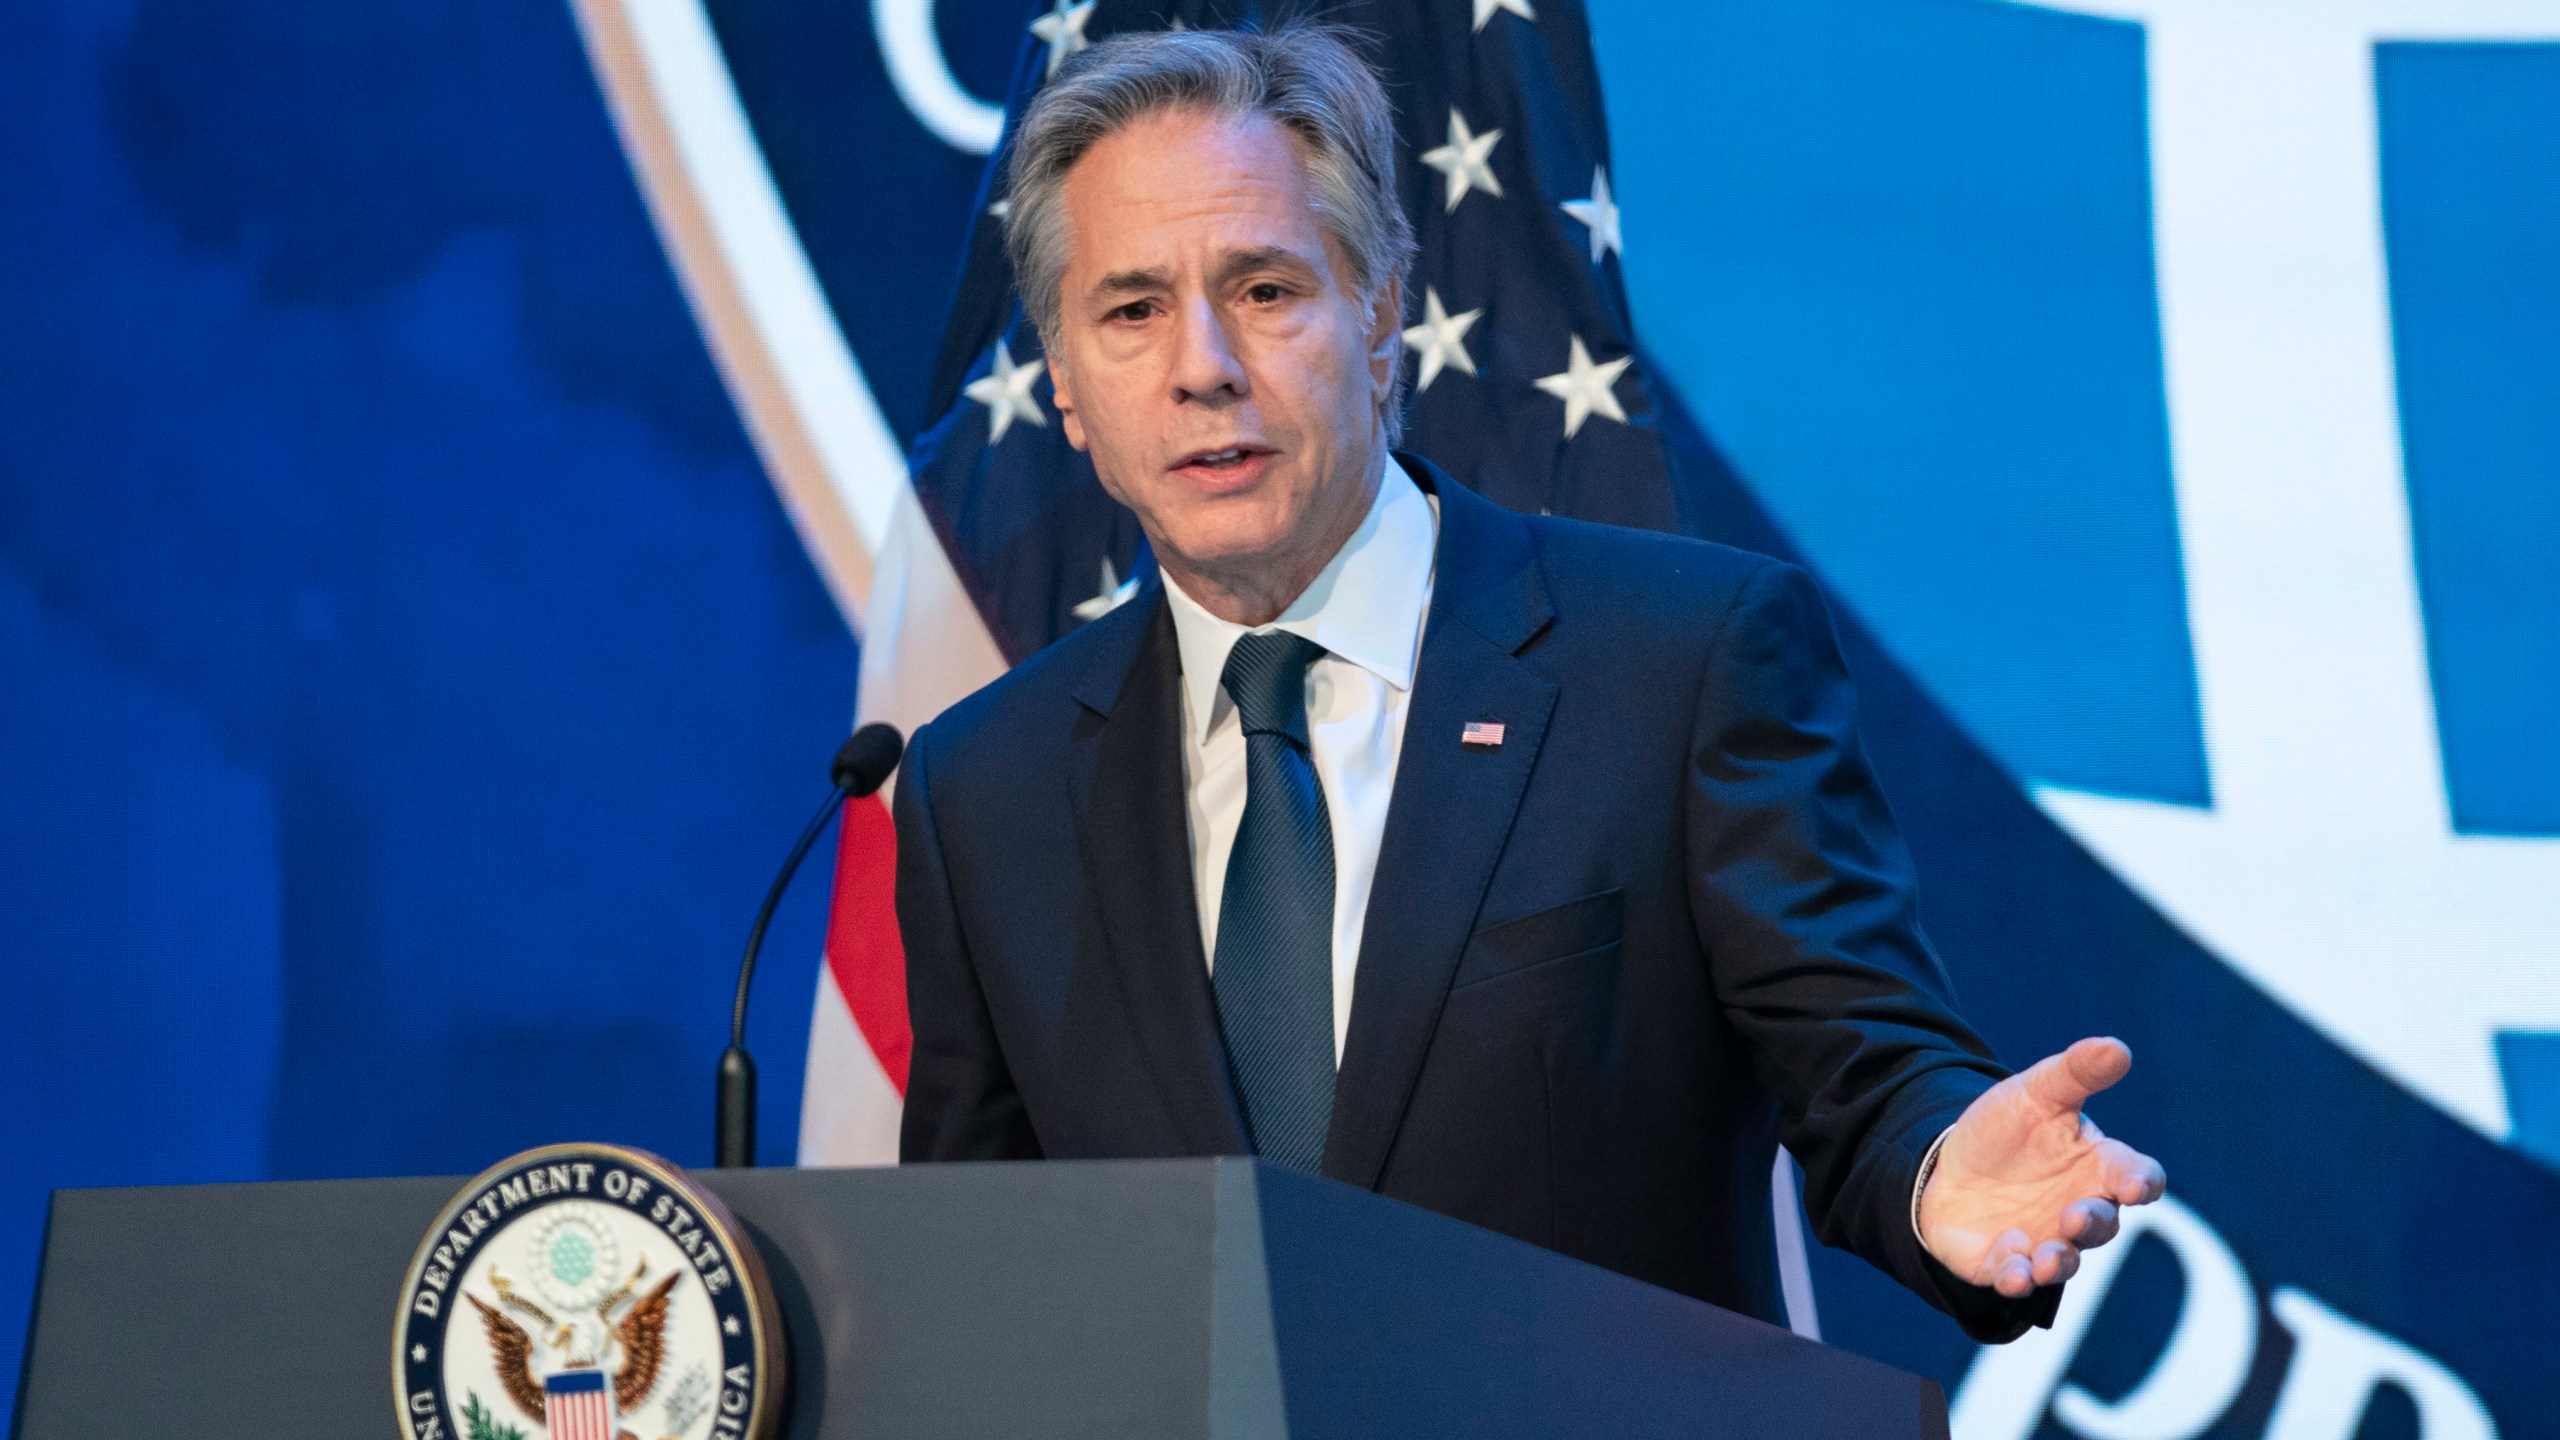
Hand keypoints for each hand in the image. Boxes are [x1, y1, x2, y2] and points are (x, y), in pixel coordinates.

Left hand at [1918, 1036, 2166, 1298]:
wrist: (1949, 1162)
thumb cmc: (2008, 1128)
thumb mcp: (2037, 1092)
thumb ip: (2076, 1073)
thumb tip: (2118, 1048)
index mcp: (2097, 1167)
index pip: (2135, 1175)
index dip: (2142, 1182)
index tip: (2138, 1186)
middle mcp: (2078, 1210)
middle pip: (2101, 1225)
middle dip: (2092, 1224)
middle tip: (2076, 1216)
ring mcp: (2044, 1240)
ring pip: (2063, 1260)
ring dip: (2058, 1262)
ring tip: (2048, 1259)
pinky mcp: (2005, 1262)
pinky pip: (2015, 1276)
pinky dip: (2015, 1276)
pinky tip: (2012, 1269)